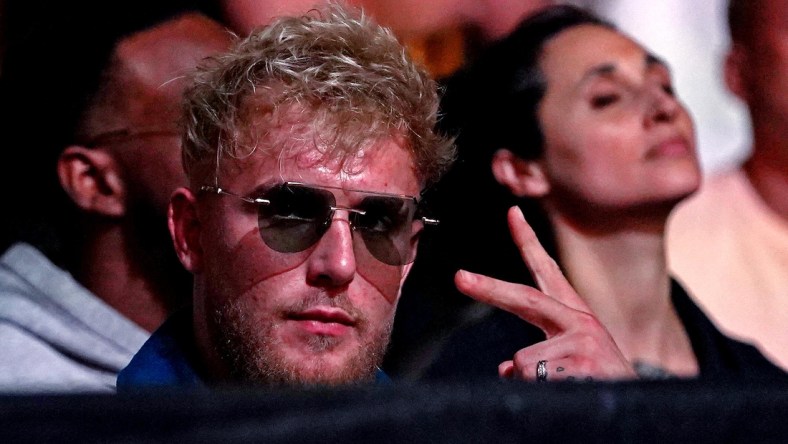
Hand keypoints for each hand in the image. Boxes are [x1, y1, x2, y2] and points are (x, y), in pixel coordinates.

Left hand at [454, 206, 636, 380]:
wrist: (641, 406)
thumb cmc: (599, 381)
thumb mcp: (571, 361)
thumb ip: (539, 354)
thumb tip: (506, 368)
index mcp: (574, 316)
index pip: (548, 272)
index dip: (528, 242)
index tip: (512, 213)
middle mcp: (579, 322)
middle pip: (524, 299)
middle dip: (488, 288)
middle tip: (459, 277)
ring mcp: (582, 342)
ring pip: (521, 361)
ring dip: (531, 382)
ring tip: (563, 389)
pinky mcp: (582, 365)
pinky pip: (533, 379)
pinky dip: (542, 393)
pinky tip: (570, 392)